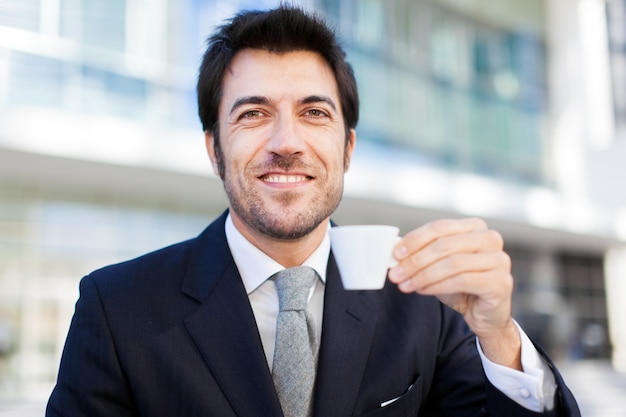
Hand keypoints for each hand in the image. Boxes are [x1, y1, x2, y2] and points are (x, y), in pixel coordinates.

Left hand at [388, 218, 521, 368]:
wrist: (484, 314)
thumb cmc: (460, 286)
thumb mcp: (437, 265)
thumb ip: (420, 254)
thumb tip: (395, 251)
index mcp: (475, 227)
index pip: (440, 227)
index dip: (415, 239)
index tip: (395, 254)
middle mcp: (490, 239)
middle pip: (444, 245)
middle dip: (415, 260)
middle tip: (396, 274)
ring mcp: (499, 259)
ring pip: (452, 263)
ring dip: (423, 275)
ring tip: (406, 285)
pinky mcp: (501, 282)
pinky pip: (461, 280)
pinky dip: (437, 286)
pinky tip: (422, 290)